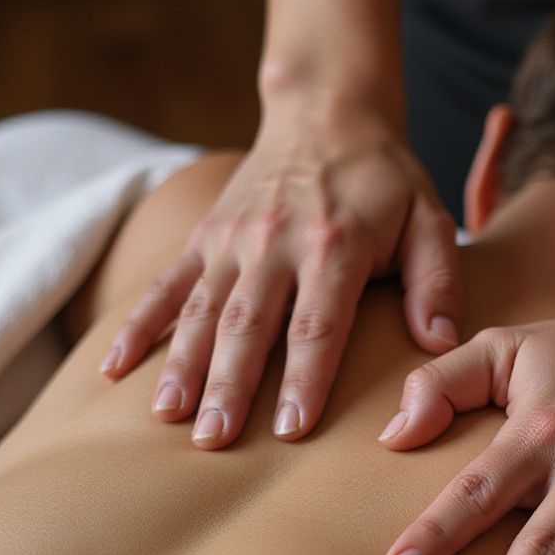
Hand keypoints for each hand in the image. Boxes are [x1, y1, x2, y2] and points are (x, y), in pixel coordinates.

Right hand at [100, 98, 461, 445]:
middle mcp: (274, 243)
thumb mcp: (430, 218)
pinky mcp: (204, 237)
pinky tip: (115, 370)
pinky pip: (166, 285)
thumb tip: (439, 342)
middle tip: (215, 441)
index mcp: (334, 245)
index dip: (304, 379)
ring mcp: (231, 240)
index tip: (291, 430)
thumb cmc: (384, 179)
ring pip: (201, 312)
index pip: (317, 325)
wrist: (325, 113)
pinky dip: (138, 326)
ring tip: (167, 419)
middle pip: (248, 325)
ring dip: (182, 366)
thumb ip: (437, 281)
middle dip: (230, 386)